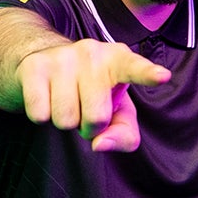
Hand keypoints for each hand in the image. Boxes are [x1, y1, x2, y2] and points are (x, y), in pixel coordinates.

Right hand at [15, 39, 170, 151]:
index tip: (162, 76)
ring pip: (65, 119)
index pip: (135, 69)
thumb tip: (99, 144)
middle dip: (88, 126)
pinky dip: (42, 116)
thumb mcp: (116, 112)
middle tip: (83, 108)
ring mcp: (62, 57)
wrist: (43, 61)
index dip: (148, 74)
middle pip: (95, 118)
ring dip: (64, 121)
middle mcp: (92, 53)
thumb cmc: (91, 90)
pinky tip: (45, 97)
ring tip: (65, 101)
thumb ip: (124, 134)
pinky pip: (39, 114)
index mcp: (119, 60)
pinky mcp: (35, 66)